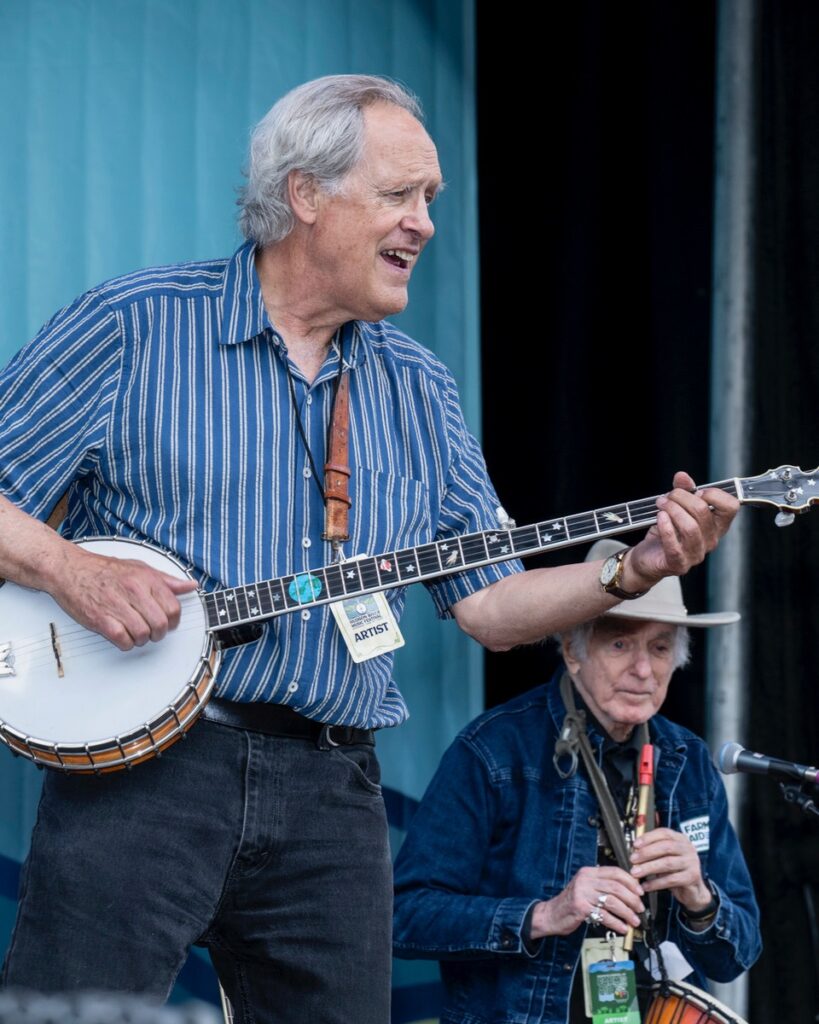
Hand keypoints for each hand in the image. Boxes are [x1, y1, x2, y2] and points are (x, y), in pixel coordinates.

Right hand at [50, 546, 196, 650]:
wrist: (69, 569)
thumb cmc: (104, 569)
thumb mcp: (140, 567)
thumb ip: (167, 580)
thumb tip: (190, 586)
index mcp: (146, 579)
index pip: (173, 608)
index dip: (174, 621)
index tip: (168, 623)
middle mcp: (133, 591)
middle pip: (160, 624)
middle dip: (159, 633)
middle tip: (152, 631)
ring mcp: (116, 606)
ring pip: (143, 635)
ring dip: (141, 639)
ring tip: (135, 632)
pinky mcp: (100, 619)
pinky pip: (122, 640)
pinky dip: (125, 643)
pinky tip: (122, 635)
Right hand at [529, 865, 644, 938]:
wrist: (551, 914)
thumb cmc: (572, 902)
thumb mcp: (586, 888)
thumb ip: (603, 886)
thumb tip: (629, 891)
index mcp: (589, 872)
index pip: (615, 872)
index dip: (630, 882)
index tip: (640, 892)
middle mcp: (585, 879)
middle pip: (616, 887)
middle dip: (632, 899)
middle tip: (640, 909)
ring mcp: (582, 892)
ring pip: (612, 901)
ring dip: (627, 913)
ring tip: (634, 921)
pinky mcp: (581, 907)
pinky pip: (604, 915)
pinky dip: (616, 923)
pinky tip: (622, 927)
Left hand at [625, 471, 738, 589]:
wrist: (648, 558)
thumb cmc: (666, 532)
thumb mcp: (676, 508)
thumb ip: (683, 490)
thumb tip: (682, 476)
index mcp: (716, 526)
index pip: (731, 507)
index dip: (714, 494)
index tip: (696, 491)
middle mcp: (710, 540)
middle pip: (703, 512)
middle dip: (681, 497)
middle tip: (667, 496)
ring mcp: (696, 555)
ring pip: (690, 527)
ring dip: (672, 510)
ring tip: (660, 505)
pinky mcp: (678, 564)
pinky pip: (675, 546)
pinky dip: (666, 528)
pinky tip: (660, 518)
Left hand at [630, 828, 710, 912]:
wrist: (693, 891)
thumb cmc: (675, 871)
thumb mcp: (665, 858)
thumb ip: (653, 852)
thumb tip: (634, 850)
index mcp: (681, 839)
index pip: (664, 833)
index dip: (648, 837)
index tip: (635, 845)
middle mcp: (688, 848)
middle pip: (666, 847)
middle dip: (646, 853)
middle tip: (633, 859)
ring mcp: (692, 863)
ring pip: (667, 863)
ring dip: (648, 868)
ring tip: (635, 872)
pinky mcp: (692, 877)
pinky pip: (671, 879)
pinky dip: (656, 883)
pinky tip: (646, 886)